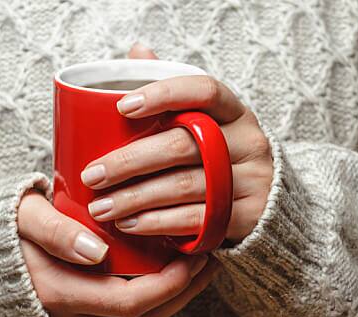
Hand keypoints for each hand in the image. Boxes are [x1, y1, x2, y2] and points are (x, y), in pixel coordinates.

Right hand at [17, 191, 219, 316]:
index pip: (131, 302)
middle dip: (183, 291)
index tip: (195, 256)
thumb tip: (97, 251)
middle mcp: (70, 316)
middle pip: (144, 316)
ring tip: (198, 265)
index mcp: (59, 293)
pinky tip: (169, 272)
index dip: (171, 284)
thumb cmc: (1, 228)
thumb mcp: (22, 218)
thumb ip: (53, 231)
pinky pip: (126, 315)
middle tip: (208, 259)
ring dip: (174, 296)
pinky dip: (155, 297)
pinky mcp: (80, 314)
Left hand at [81, 45, 271, 242]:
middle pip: (182, 145)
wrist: (265, 204)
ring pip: (183, 186)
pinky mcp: (248, 215)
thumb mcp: (205, 122)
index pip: (204, 90)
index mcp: (234, 111)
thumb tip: (138, 50)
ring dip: (134, 198)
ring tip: (100, 207)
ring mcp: (251, 180)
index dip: (163, 94)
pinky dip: (158, 222)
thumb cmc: (219, 156)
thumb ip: (173, 93)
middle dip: (129, 161)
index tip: (122, 107)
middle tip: (92, 175)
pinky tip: (130, 225)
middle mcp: (248, 141)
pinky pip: (196, 219)